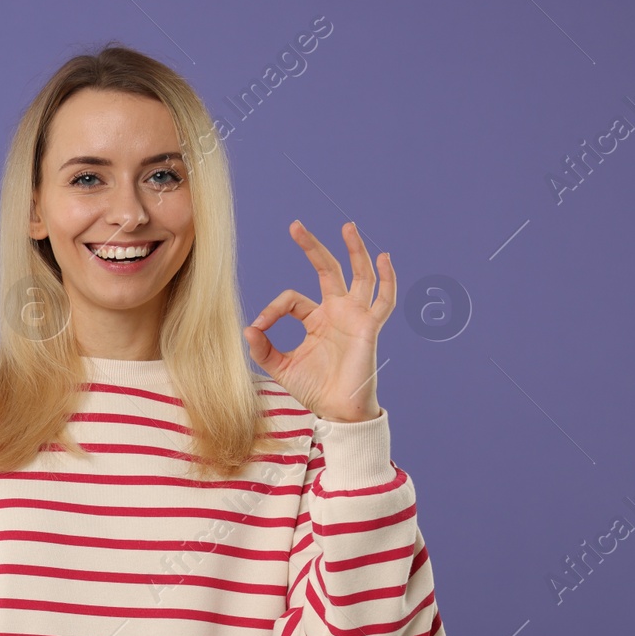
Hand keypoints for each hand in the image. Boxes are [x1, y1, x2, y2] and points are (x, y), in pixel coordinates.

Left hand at [242, 220, 394, 423]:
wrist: (337, 409)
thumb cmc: (314, 388)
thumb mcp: (281, 366)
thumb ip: (263, 348)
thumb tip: (247, 329)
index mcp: (316, 319)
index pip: (292, 299)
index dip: (273, 308)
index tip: (259, 326)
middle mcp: (337, 312)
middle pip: (327, 270)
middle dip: (312, 248)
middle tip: (295, 226)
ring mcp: (355, 316)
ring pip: (359, 275)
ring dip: (354, 250)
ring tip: (347, 226)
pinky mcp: (369, 327)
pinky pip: (384, 299)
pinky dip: (388, 278)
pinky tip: (385, 257)